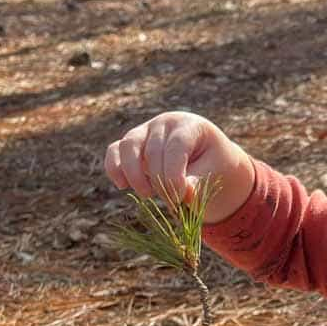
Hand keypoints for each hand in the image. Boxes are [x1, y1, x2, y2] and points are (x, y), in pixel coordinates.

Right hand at [104, 112, 254, 222]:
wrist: (205, 159)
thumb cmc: (211, 165)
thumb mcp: (212, 173)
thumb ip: (197, 182)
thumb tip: (183, 194)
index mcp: (188, 125)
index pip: (176, 146)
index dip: (175, 174)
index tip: (180, 198)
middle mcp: (163, 123)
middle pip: (152, 150)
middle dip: (159, 181)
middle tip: (171, 202)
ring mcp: (144, 131)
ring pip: (128, 146)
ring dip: (134, 175)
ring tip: (148, 195)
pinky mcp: (130, 144)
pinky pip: (114, 151)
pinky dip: (114, 168)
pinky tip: (122, 185)